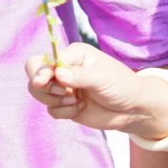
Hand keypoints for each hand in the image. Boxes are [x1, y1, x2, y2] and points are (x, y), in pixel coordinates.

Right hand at [26, 42, 167, 138]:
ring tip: (75, 102)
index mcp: (74, 55)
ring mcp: (63, 87)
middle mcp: (65, 69)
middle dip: (44, 88)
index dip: (41, 71)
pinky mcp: (65, 105)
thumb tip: (57, 74)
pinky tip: (80, 109)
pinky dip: (63, 112)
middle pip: (34, 74)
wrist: (133, 110)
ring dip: (54, 101)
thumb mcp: (103, 79)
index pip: (45, 59)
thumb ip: (80, 76)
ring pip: (38, 93)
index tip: (44, 83)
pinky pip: (51, 109)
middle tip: (64, 94)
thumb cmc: (122, 87)